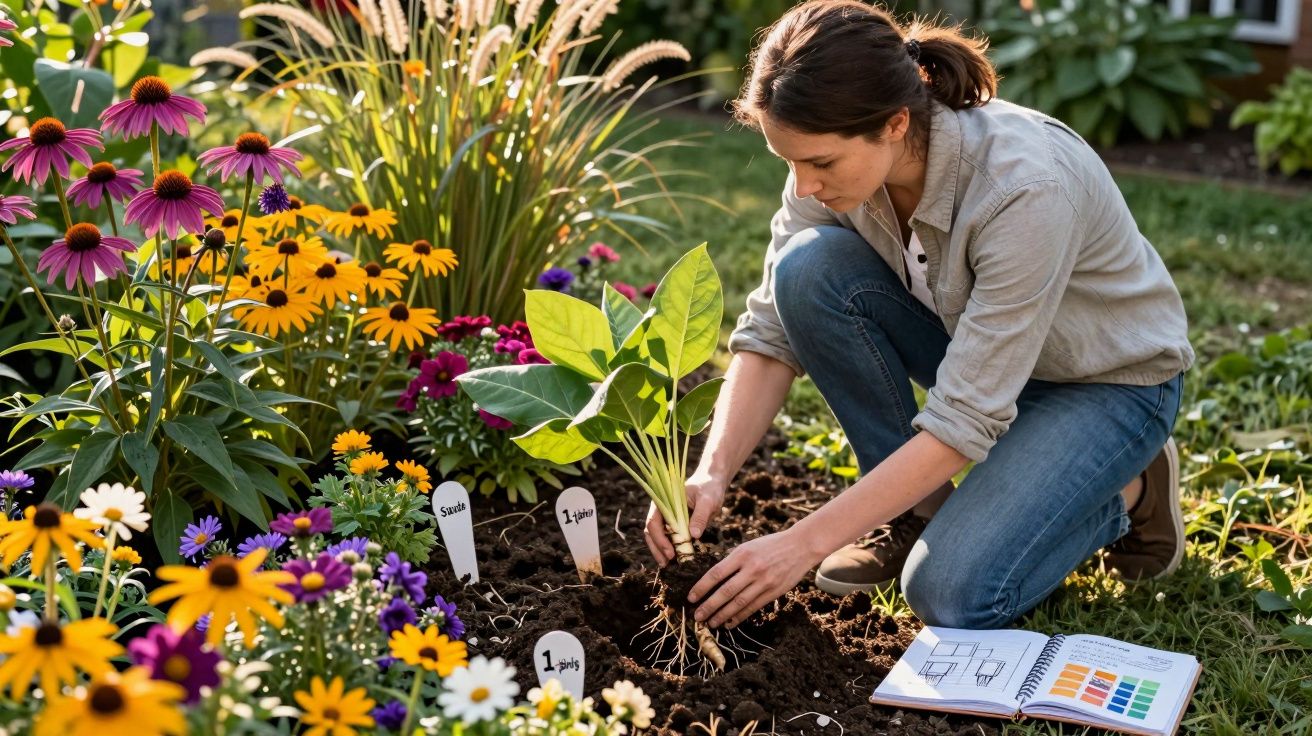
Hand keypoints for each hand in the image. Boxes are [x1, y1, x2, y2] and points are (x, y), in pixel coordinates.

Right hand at [643, 473, 725, 566]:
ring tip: (669, 565)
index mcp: (663, 500)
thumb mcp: (708, 500)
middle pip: (651, 532)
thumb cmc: (709, 488)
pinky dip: (670, 549)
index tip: (670, 552)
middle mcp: (661, 510)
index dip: (659, 539)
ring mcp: (667, 518)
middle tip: (667, 564)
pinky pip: (668, 538)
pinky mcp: (674, 525)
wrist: (712, 484)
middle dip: (657, 549)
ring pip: (657, 537)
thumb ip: (700, 515)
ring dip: (660, 551)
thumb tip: (694, 535)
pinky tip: (675, 559)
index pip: (653, 521)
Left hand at [687, 528, 817, 628]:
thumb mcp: (749, 546)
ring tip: (711, 623)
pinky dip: (739, 616)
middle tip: (697, 616)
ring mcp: (764, 581)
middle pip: (725, 591)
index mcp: (742, 554)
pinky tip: (729, 622)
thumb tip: (714, 578)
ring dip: (722, 615)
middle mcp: (752, 568)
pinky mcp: (773, 592)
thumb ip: (733, 561)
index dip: (701, 587)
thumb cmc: (771, 545)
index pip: (716, 574)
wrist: (801, 546)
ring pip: (738, 602)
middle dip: (709, 606)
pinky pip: (753, 607)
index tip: (691, 598)